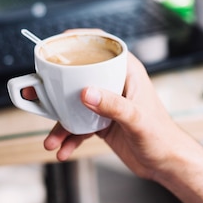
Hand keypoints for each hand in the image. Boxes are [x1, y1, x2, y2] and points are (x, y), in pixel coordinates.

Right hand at [43, 53, 194, 180]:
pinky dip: (69, 138)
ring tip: (51, 140)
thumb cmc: (162, 137)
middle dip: (55, 88)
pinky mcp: (103, 123)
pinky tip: (64, 150)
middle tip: (36, 94)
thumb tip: (86, 93)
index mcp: (128, 73)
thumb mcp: (136, 119)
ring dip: (59, 122)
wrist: (167, 163)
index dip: (81, 39)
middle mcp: (115, 84)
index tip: (58, 43)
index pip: (103, 46)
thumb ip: (113, 106)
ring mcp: (108, 104)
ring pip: (75, 105)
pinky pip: (79, 126)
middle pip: (80, 76)